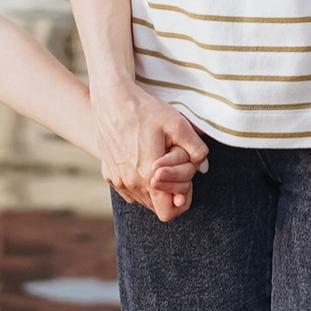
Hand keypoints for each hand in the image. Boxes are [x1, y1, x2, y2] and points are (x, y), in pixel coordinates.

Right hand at [93, 80, 208, 217]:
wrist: (111, 98)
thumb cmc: (145, 110)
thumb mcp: (178, 124)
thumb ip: (196, 150)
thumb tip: (202, 167)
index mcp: (148, 176)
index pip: (169, 212)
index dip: (182, 199)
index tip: (184, 180)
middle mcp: (130, 183)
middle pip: (157, 207)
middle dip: (169, 191)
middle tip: (171, 164)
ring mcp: (117, 180)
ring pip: (142, 200)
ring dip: (153, 188)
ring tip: (157, 161)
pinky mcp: (108, 173)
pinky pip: (128, 191)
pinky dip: (138, 183)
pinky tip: (142, 162)